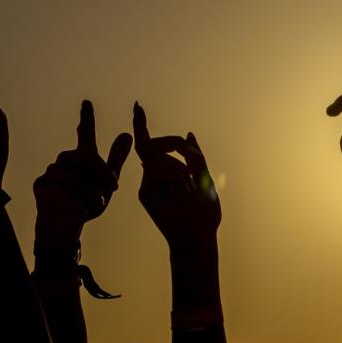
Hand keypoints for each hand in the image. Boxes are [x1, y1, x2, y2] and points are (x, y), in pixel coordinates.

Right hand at [34, 100, 132, 242]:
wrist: (66, 227)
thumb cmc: (85, 204)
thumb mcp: (106, 183)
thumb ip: (116, 159)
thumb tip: (127, 134)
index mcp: (82, 159)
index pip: (85, 134)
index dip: (87, 119)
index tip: (87, 102)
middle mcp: (65, 161)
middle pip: (88, 157)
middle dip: (102, 174)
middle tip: (111, 189)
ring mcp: (51, 171)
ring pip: (78, 174)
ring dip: (91, 191)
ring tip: (96, 203)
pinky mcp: (41, 183)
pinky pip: (64, 187)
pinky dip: (76, 198)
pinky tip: (77, 206)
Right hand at [132, 103, 219, 247]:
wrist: (197, 235)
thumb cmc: (204, 212)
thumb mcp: (204, 177)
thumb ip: (194, 156)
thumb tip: (188, 134)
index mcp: (168, 171)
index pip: (152, 144)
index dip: (142, 126)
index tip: (137, 107)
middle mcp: (153, 177)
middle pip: (154, 147)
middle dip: (170, 145)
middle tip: (187, 168)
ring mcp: (147, 185)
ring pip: (159, 158)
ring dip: (180, 171)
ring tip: (188, 193)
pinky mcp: (144, 194)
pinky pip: (158, 170)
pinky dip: (175, 177)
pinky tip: (182, 194)